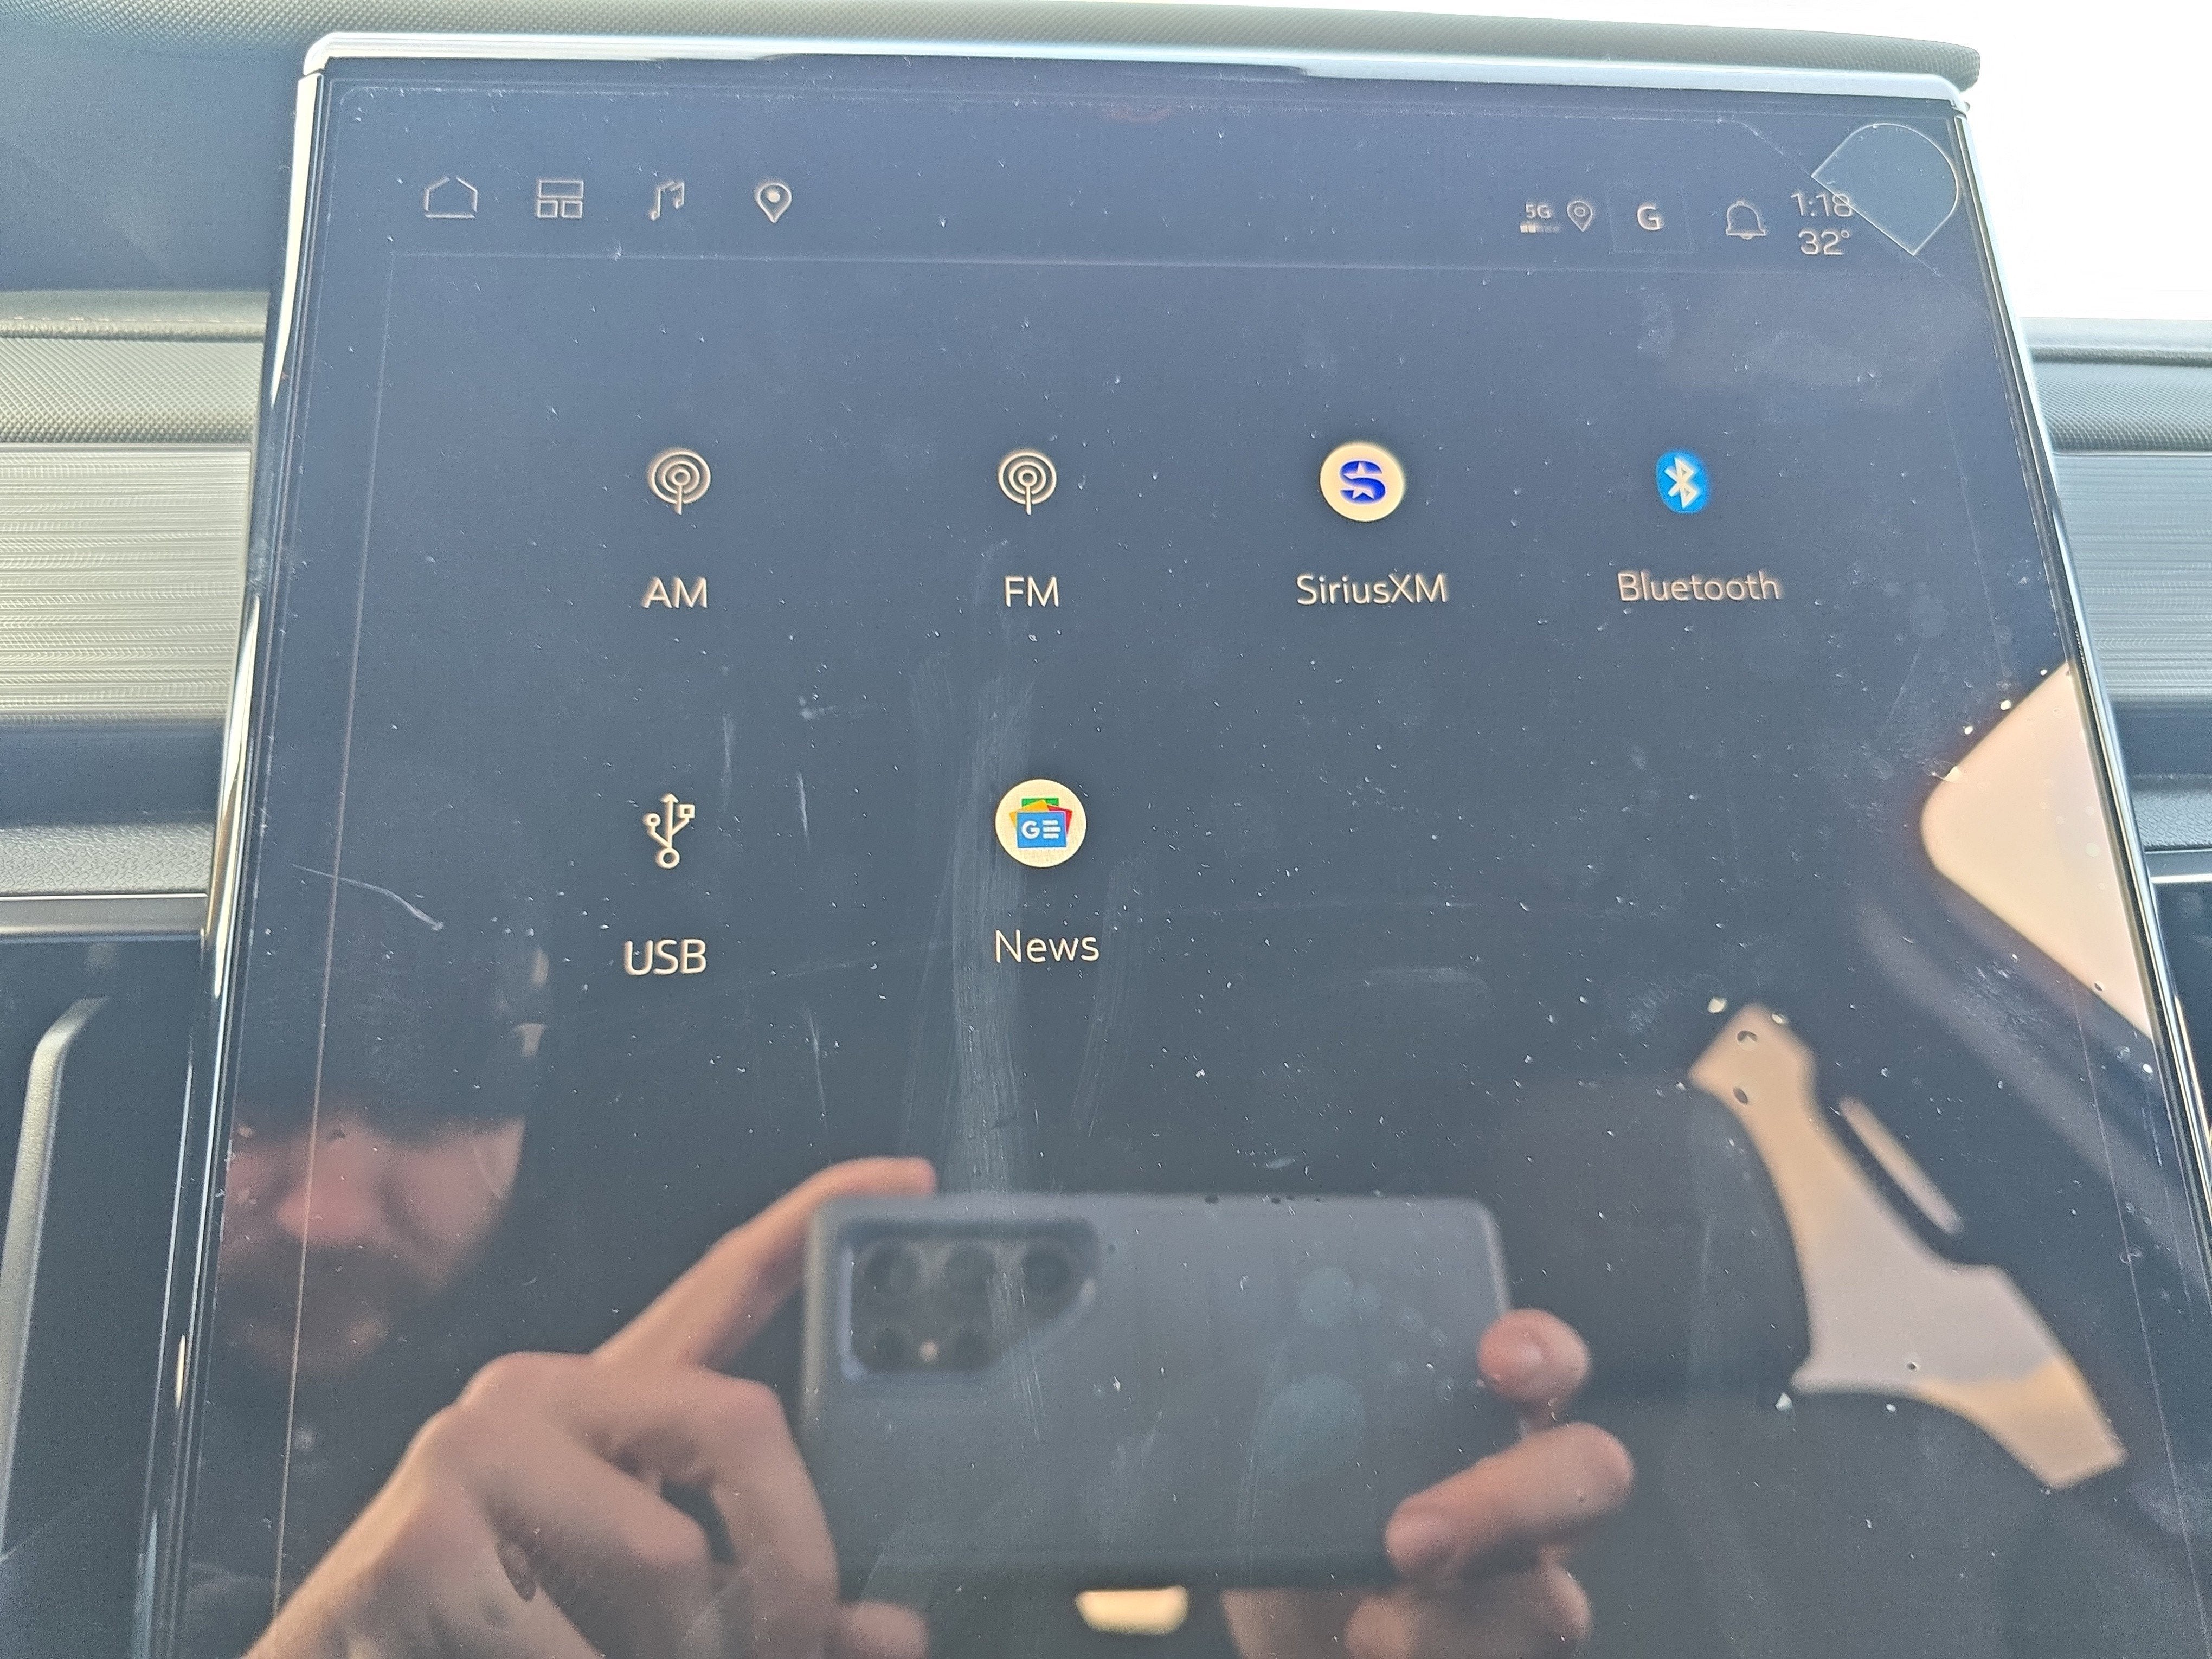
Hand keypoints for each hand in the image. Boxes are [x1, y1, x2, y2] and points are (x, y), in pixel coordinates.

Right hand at [247, 1157, 935, 1658]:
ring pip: (671, 1560)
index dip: (818, 1217)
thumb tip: (890, 1632)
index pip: (727, 1281)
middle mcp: (538, 1393)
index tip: (909, 1178)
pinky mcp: (417, 1542)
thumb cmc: (510, 1633)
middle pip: (741, 1423)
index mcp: (610, 1400)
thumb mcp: (650, 1606)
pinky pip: (572, 1645)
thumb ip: (763, 1594)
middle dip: (790, 1565)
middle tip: (788, 1643)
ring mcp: (470, 1453)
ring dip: (689, 1657)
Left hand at [1221, 1310, 1631, 1658]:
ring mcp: (1528, 1585)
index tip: (1496, 1360)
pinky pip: (1511, 1656)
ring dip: (1449, 1621)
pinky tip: (1373, 1651)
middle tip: (1413, 1539)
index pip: (1542, 1359)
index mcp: (1470, 1418)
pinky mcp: (1511, 1649)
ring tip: (1366, 1628)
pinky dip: (1437, 1657)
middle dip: (1508, 1502)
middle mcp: (1520, 1492)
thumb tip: (1262, 1390)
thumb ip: (1296, 1429)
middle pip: (1589, 1472)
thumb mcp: (1278, 1472)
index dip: (1539, 1350)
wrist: (1292, 1640)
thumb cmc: (1290, 1538)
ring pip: (1551, 1600)